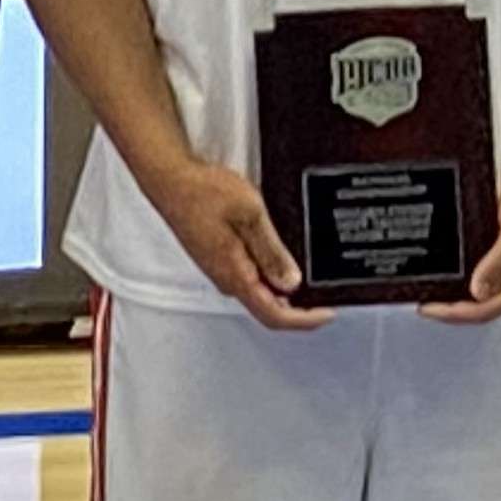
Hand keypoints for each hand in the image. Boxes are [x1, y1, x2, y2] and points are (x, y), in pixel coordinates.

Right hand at [139, 158, 332, 329]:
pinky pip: (250, 276)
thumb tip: (291, 283)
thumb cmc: (204, 192)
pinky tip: (281, 255)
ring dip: (285, 288)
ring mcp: (221, 270)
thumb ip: (272, 252)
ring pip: (259, 291)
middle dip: (299, 305)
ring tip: (309, 271)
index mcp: (235, 275)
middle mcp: (226, 280)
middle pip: (269, 307)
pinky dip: (271, 273)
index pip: (274, 314)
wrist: (171, 180)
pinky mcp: (219, 259)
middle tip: (325, 293)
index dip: (305, 320)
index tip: (328, 312)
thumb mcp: (250, 215)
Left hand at [422, 155, 500, 322]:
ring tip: (432, 293)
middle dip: (455, 309)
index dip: (457, 313)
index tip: (430, 309)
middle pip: (486, 308)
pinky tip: (453, 274)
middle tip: (424, 304)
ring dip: (460, 297)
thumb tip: (479, 292)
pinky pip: (489, 278)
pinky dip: (468, 280)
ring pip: (486, 296)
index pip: (490, 309)